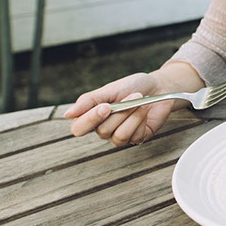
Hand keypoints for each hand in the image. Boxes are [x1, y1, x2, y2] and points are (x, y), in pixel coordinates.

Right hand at [64, 71, 180, 146]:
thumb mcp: (109, 89)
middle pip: (102, 131)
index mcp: (93, 116)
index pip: (79, 128)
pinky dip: (141, 120)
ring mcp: (120, 136)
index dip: (90, 120)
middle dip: (120, 112)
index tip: (106, 106)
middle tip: (132, 95)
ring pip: (119, 136)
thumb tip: (67, 114)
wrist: (158, 86)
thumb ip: (88, 101)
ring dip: (132, 115)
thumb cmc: (132, 86)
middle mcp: (104, 129)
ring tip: (140, 101)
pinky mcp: (137, 139)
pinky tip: (144, 111)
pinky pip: (134, 136)